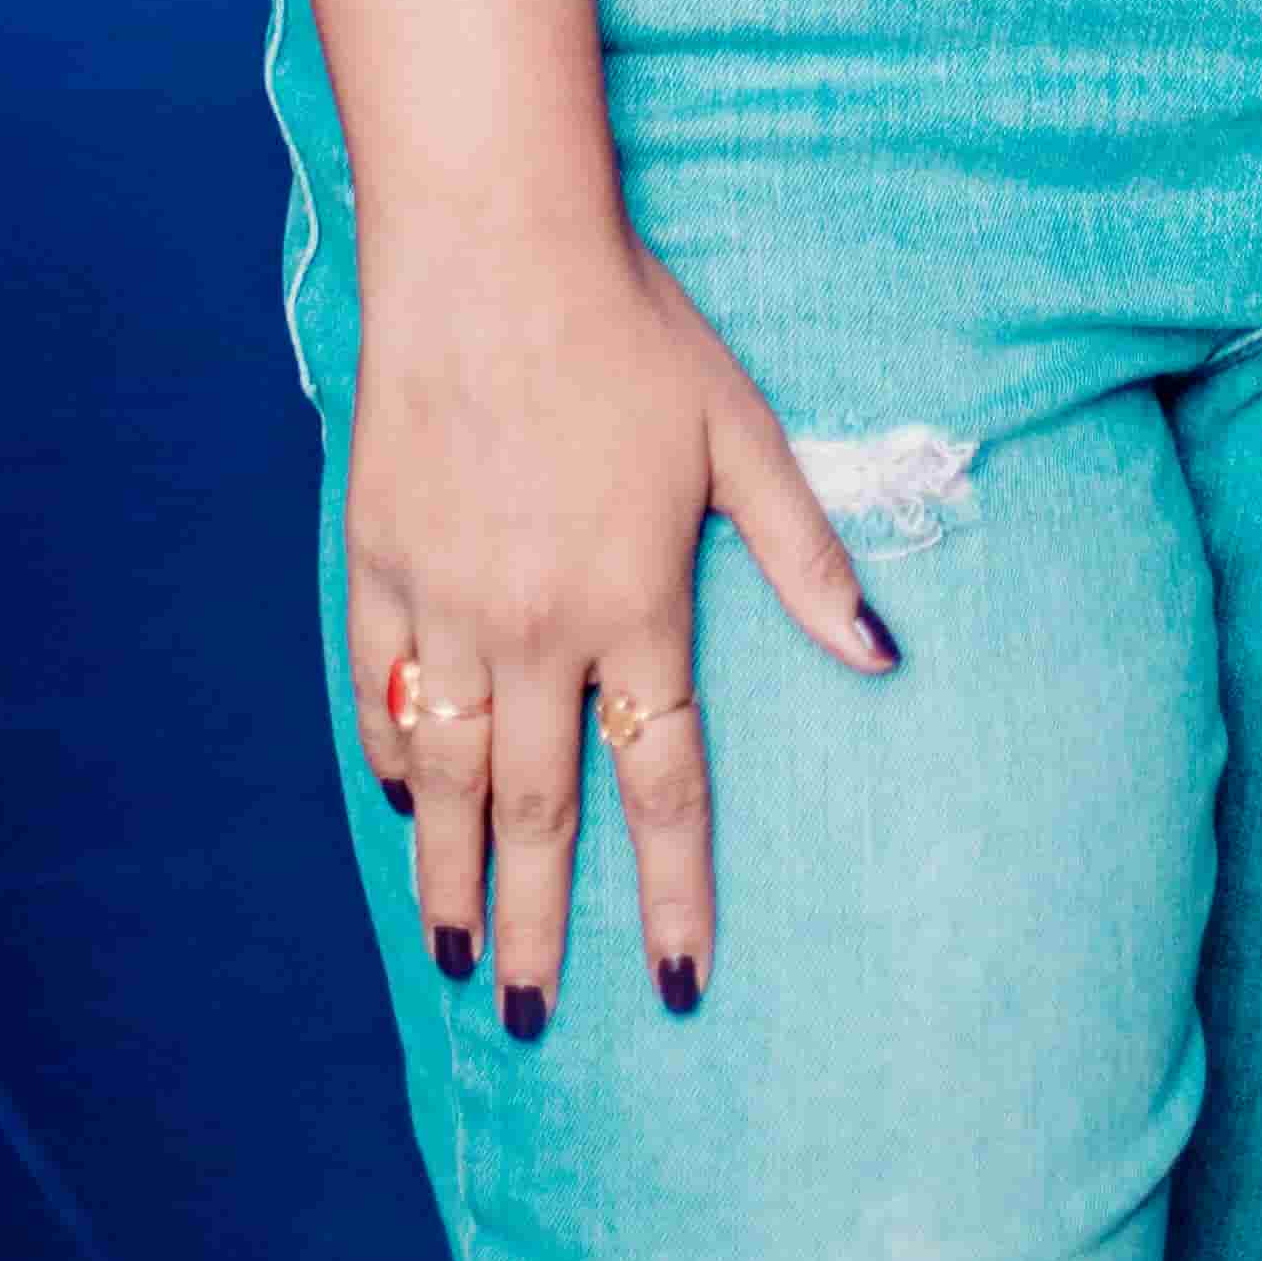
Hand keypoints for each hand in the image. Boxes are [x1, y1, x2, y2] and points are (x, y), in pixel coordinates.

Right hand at [346, 215, 894, 1034]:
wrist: (490, 245)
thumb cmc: (631, 328)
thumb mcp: (743, 434)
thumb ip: (808, 559)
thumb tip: (885, 659)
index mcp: (634, 602)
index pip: (662, 785)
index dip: (671, 896)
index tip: (676, 985)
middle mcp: (534, 626)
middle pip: (537, 812)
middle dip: (537, 926)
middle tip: (530, 1015)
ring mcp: (444, 599)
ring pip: (445, 775)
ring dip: (448, 874)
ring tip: (453, 953)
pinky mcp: (377, 558)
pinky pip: (380, 688)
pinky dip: (392, 754)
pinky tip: (405, 799)